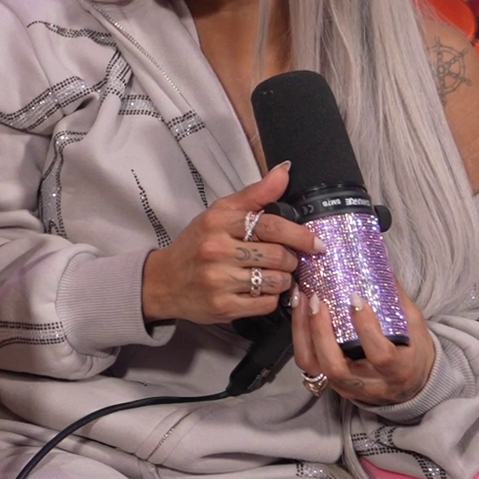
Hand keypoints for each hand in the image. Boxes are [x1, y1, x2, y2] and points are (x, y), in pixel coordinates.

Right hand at [142, 162, 321, 324]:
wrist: (164, 281)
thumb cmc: (196, 245)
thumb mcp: (219, 213)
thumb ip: (255, 194)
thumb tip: (284, 172)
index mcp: (218, 222)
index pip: (271, 226)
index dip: (300, 235)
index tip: (315, 242)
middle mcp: (216, 250)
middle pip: (278, 256)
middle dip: (290, 259)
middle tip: (285, 259)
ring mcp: (219, 280)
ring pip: (276, 281)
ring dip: (282, 279)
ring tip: (271, 274)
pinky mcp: (223, 307)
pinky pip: (266, 304)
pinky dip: (270, 297)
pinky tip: (259, 290)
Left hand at [292, 279, 436, 407]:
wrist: (410, 383)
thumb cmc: (412, 351)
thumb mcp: (414, 324)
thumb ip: (396, 298)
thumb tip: (376, 263)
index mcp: (398, 370)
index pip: (380, 355)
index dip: (366, 328)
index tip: (356, 299)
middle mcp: (370, 384)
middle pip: (335, 366)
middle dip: (321, 331)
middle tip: (317, 300)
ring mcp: (346, 386)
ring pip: (314, 365)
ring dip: (303, 331)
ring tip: (302, 300)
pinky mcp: (330, 382)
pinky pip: (308, 362)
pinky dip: (299, 336)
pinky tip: (299, 310)